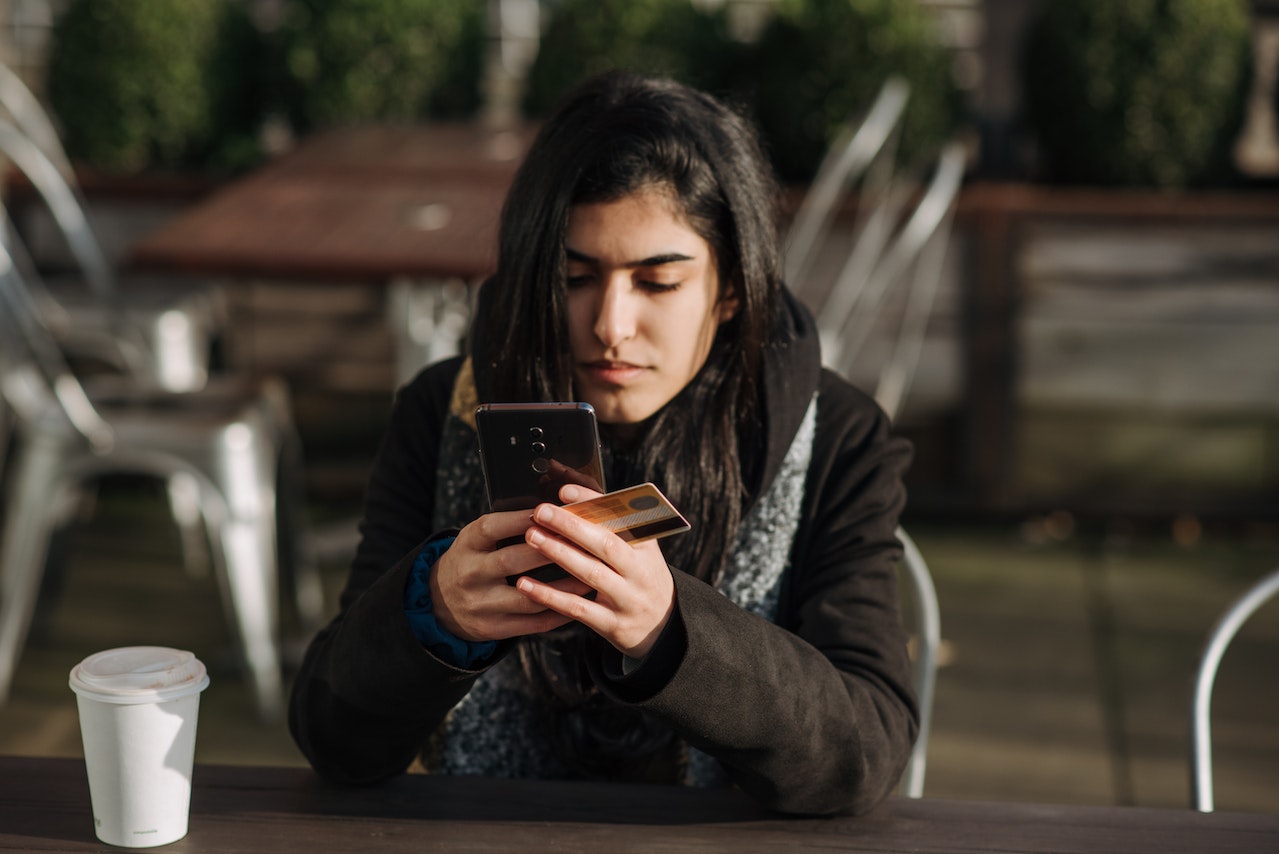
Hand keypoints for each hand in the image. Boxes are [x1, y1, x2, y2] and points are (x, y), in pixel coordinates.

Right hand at [430, 509, 593, 642]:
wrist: (439, 603)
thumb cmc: (471, 560)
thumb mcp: (476, 539)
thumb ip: (505, 528)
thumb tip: (552, 511)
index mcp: (467, 545)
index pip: (492, 528)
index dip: (520, 519)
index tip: (551, 511)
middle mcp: (471, 574)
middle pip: (511, 561)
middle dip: (549, 551)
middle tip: (582, 542)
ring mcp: (481, 604)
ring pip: (527, 597)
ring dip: (563, 587)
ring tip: (590, 576)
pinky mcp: (493, 628)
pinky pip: (532, 623)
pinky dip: (559, 612)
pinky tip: (579, 601)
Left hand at [515, 484, 675, 658]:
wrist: (664, 624)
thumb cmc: (640, 577)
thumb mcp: (639, 551)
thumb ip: (613, 527)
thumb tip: (572, 496)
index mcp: (646, 546)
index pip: (620, 517)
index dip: (592, 503)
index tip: (564, 491)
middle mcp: (639, 571)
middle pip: (605, 544)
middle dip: (571, 525)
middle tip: (541, 511)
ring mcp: (627, 599)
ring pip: (591, 573)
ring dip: (559, 553)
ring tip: (532, 536)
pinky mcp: (612, 624)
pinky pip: (577, 608)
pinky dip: (550, 596)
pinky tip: (526, 584)